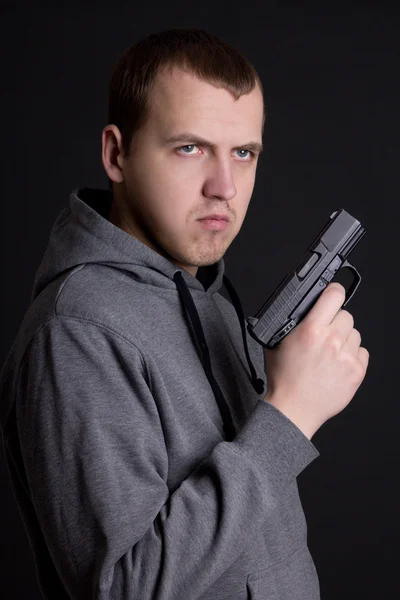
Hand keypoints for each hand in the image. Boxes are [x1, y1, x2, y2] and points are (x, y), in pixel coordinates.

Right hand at [263, 282, 368, 438]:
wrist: (293, 409)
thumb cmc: (284, 379)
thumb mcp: (278, 342)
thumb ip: (293, 323)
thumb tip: (305, 309)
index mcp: (311, 330)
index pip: (333, 295)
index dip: (334, 291)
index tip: (333, 293)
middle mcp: (331, 340)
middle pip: (346, 315)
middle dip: (336, 321)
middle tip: (325, 333)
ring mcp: (346, 356)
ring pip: (355, 333)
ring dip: (345, 339)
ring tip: (330, 353)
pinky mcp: (356, 371)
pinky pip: (362, 352)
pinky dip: (352, 355)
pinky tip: (338, 363)